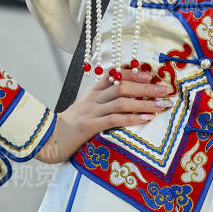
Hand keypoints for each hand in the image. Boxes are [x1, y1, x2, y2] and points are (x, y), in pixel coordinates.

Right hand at [32, 66, 177, 164]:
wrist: (46, 140)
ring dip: (145, 102)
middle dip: (147, 86)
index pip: (114, 74)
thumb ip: (103, 101)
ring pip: (122, 101)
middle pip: (122, 85)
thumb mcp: (86, 109)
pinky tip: (146, 118)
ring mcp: (91, 111)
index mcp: (92, 92)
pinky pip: (114, 119)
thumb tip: (129, 99)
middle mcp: (93, 98)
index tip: (150, 72)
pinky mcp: (89, 126)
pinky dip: (132, 118)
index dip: (133, 71)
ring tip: (163, 104)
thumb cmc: (69, 127)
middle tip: (166, 89)